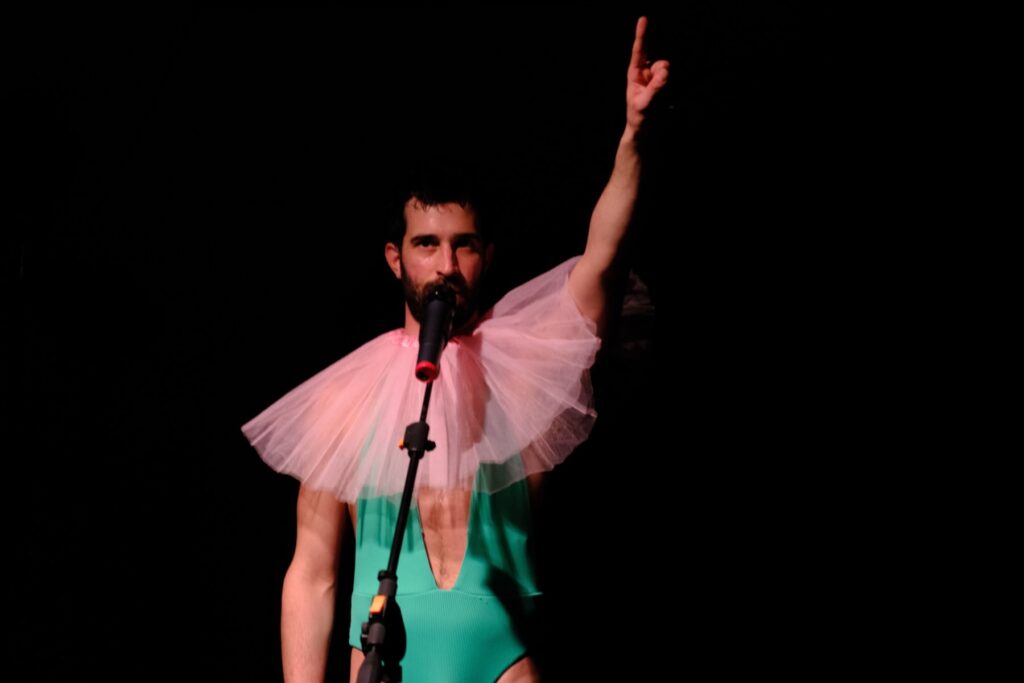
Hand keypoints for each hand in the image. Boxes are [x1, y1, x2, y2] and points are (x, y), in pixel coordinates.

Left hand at [626, 16, 669, 130]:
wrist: (645, 130)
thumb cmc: (640, 118)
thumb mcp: (645, 104)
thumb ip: (656, 87)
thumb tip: (666, 70)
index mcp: (635, 73)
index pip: (639, 51)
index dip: (642, 34)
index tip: (643, 18)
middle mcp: (646, 72)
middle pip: (660, 63)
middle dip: (662, 74)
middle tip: (659, 89)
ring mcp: (657, 78)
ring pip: (668, 72)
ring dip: (666, 85)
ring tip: (658, 100)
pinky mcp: (666, 85)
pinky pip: (672, 80)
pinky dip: (670, 88)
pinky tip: (664, 100)